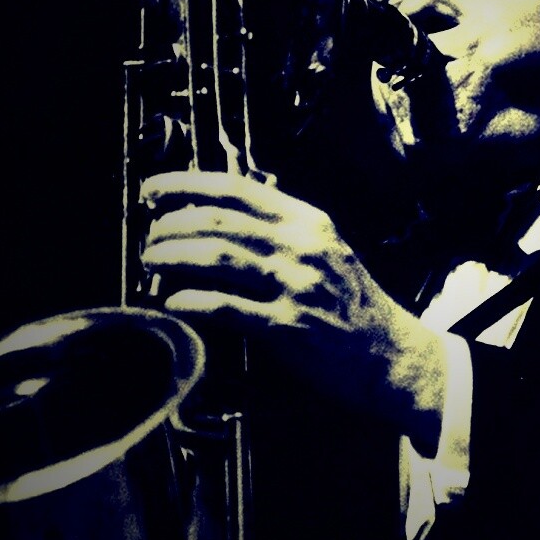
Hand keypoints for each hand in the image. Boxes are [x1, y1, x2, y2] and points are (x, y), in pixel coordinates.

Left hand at [139, 170, 445, 449]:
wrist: (391, 355)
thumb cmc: (353, 305)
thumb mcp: (328, 250)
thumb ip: (283, 230)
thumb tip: (222, 214)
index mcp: (309, 221)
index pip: (238, 188)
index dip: (188, 184)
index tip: (154, 189)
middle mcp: (302, 246)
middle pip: (220, 221)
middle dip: (171, 224)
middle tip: (148, 235)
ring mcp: (296, 285)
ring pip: (218, 257)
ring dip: (173, 257)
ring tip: (151, 261)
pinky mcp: (288, 326)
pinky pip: (226, 307)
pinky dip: (191, 301)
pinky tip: (172, 302)